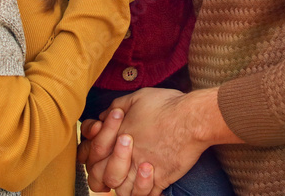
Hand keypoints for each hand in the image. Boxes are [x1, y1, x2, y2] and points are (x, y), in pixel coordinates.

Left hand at [83, 88, 240, 195]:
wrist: (192, 119)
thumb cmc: (166, 105)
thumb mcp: (136, 98)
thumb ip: (116, 107)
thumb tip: (103, 116)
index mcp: (116, 136)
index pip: (92, 152)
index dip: (94, 151)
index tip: (109, 143)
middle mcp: (125, 156)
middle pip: (100, 176)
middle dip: (103, 171)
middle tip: (119, 161)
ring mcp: (141, 170)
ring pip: (121, 190)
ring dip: (123, 184)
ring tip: (136, 170)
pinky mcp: (160, 180)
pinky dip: (144, 191)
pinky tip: (149, 179)